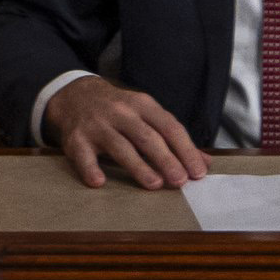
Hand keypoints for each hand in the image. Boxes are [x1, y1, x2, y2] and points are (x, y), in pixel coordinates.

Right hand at [35, 75, 206, 192]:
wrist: (75, 95)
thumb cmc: (119, 111)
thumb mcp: (146, 115)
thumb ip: (174, 139)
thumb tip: (204, 163)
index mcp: (142, 105)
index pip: (169, 126)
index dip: (185, 149)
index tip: (198, 172)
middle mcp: (120, 112)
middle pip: (147, 136)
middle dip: (166, 159)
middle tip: (180, 180)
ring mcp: (97, 125)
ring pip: (120, 146)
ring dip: (138, 166)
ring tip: (154, 184)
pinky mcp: (76, 139)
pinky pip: (83, 155)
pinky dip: (90, 168)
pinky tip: (99, 181)